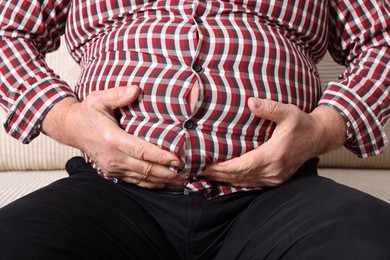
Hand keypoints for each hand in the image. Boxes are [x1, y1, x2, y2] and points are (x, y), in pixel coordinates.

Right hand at [42, 86, 184, 188]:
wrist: (71, 129)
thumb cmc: (88, 112)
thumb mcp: (99, 99)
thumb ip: (118, 95)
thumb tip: (135, 89)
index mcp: (112, 139)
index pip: (142, 151)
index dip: (161, 157)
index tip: (178, 160)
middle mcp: (113, 157)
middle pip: (145, 168)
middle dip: (167, 172)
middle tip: (185, 173)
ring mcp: (112, 167)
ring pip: (142, 178)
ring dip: (162, 180)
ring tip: (180, 181)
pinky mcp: (112, 172)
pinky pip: (134, 181)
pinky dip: (150, 184)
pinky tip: (163, 183)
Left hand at [200, 98, 345, 187]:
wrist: (319, 137)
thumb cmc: (303, 124)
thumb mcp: (289, 112)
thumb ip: (270, 108)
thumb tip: (251, 102)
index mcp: (275, 155)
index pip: (242, 166)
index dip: (222, 168)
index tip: (205, 166)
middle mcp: (274, 170)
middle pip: (240, 177)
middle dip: (218, 174)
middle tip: (198, 170)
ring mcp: (275, 177)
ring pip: (244, 183)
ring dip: (225, 179)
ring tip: (206, 174)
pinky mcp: (276, 179)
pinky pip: (252, 184)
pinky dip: (237, 181)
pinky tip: (225, 177)